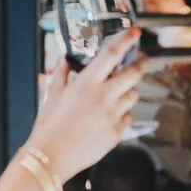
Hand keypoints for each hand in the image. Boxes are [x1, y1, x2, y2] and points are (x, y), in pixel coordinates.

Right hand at [30, 28, 146, 182]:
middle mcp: (104, 97)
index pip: (112, 53)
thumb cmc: (49, 126)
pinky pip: (128, 117)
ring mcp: (113, 116)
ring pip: (133, 95)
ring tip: (116, 92)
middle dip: (141, 63)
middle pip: (134, 73)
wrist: (52, 157)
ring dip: (128, 90)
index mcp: (87, 83)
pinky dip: (122, 113)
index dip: (126, 40)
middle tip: (141, 59)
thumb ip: (62, 72)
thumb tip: (65, 58)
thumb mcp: (53, 94)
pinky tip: (109, 116)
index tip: (134, 33)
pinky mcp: (117, 133)